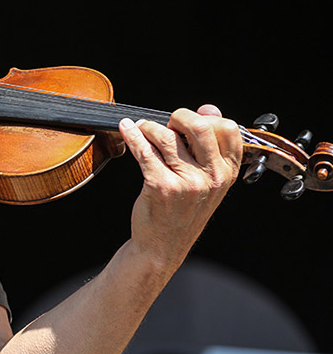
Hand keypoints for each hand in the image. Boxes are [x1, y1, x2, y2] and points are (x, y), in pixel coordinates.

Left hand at [119, 104, 241, 268]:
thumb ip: (209, 147)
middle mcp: (211, 177)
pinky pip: (144, 151)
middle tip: (165, 121)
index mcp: (227, 173)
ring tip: (141, 128)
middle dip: (179, 116)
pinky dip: (132, 135)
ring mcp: (187, 183)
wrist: (161, 246)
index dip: (208, 117)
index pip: (227, 130)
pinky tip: (126, 129)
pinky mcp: (161, 186)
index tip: (190, 118)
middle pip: (199, 126)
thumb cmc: (182, 210)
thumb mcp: (206, 182)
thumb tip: (208, 108)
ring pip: (167, 137)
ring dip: (149, 127)